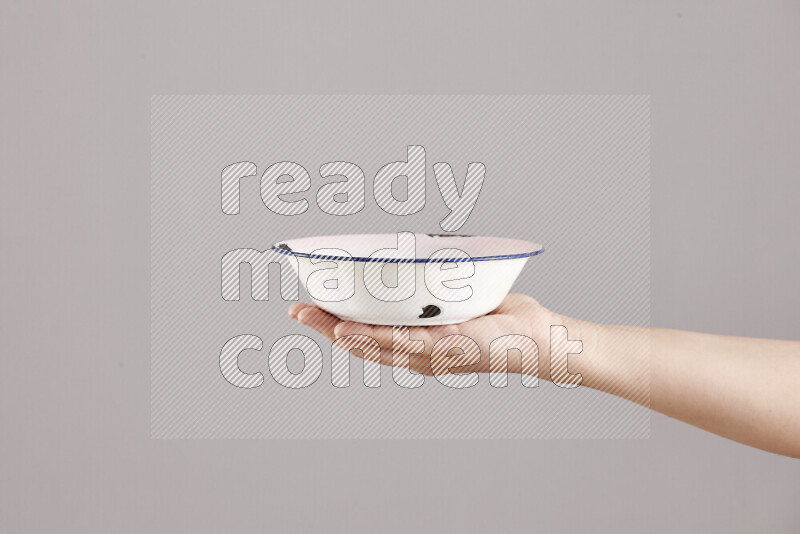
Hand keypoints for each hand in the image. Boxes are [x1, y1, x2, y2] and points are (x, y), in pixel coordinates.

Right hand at [289, 294, 559, 376]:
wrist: (536, 337)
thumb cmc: (498, 319)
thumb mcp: (455, 299)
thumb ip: (431, 289)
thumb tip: (411, 258)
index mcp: (414, 344)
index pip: (366, 337)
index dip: (333, 325)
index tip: (308, 308)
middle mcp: (418, 355)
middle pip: (362, 344)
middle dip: (326, 329)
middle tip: (297, 311)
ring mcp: (431, 355)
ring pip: (377, 346)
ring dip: (343, 333)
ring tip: (317, 318)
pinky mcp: (448, 349)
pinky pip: (407, 341)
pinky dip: (377, 336)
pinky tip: (354, 329)